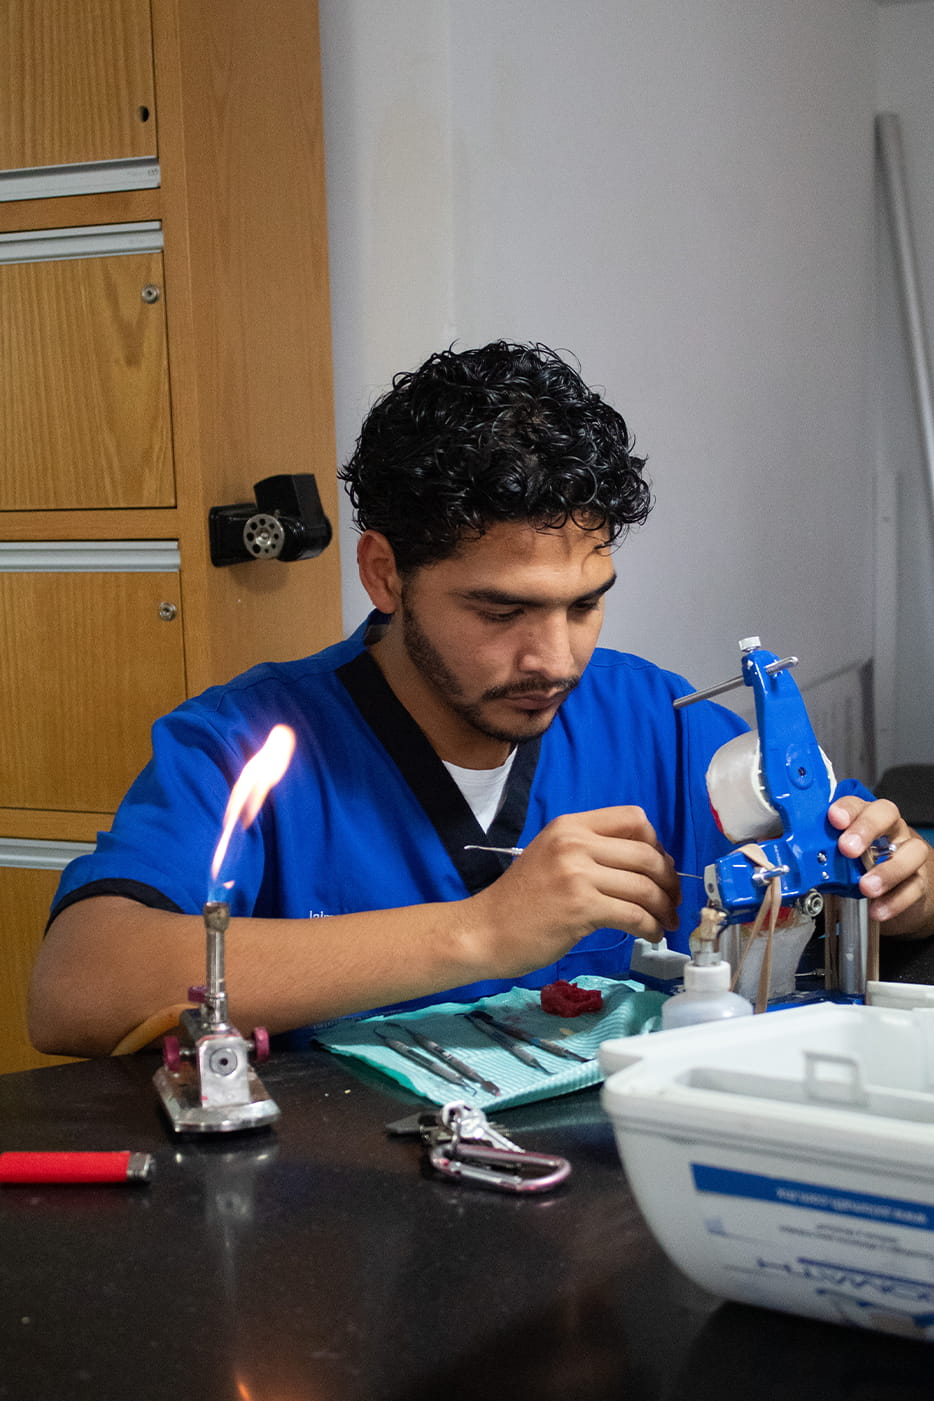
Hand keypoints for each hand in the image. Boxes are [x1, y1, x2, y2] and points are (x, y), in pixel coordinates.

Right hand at [468, 806, 680, 978]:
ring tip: (666, 923)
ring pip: (645, 887)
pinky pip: (634, 914)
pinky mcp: (581, 907)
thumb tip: (647, 865)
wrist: (484, 930)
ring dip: (664, 909)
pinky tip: (651, 934)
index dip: (657, 844)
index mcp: (569, 825)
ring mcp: (577, 874)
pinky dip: (651, 927)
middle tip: (673, 901)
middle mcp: (574, 843)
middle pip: (647, 854)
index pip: (634, 818)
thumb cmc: (520, 901)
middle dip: (669, 881)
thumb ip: (591, 852)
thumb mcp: (552, 857)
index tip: (659, 868)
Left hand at [828, 796, 933, 937]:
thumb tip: (797, 863)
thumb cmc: (863, 867)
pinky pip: (914, 887)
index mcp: (865, 819)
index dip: (847, 808)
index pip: (858, 803)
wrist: (899, 891)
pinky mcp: (919, 881)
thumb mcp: (839, 858)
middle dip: (866, 828)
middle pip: (887, 814)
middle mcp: (890, 830)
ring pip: (911, 851)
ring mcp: (908, 854)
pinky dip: (895, 900)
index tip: (834, 818)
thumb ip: (824, 855)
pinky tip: (877, 909)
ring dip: (887, 870)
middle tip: (847, 848)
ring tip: (866, 887)